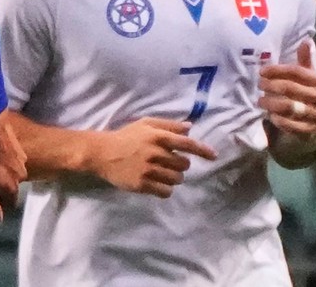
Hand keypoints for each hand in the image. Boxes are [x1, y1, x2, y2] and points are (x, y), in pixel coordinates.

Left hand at [0, 110, 26, 223]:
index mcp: (12, 186)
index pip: (9, 203)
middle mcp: (21, 175)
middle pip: (12, 187)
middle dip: (2, 186)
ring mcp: (21, 159)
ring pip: (12, 172)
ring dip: (3, 171)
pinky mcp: (17, 146)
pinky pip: (11, 157)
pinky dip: (4, 157)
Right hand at [88, 117, 216, 197]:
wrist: (101, 153)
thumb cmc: (125, 137)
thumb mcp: (144, 124)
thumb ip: (168, 125)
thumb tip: (190, 128)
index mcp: (157, 137)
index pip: (187, 144)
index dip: (203, 150)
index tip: (214, 156)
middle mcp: (155, 153)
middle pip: (184, 165)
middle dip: (180, 165)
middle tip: (168, 163)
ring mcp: (148, 170)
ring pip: (176, 179)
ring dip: (173, 177)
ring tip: (161, 173)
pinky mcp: (142, 184)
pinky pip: (166, 191)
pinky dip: (165, 189)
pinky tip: (156, 183)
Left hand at [259, 39, 315, 142]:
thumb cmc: (306, 91)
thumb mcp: (307, 74)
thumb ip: (306, 58)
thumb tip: (307, 40)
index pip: (297, 72)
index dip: (277, 70)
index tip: (262, 71)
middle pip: (291, 88)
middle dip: (271, 86)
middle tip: (259, 85)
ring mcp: (315, 114)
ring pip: (290, 107)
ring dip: (271, 103)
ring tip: (260, 101)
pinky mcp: (308, 129)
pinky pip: (291, 125)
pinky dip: (279, 120)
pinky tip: (270, 116)